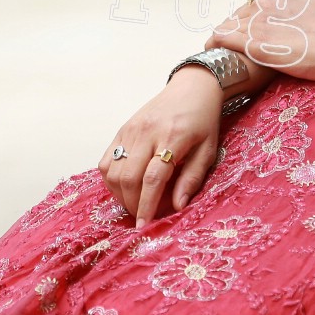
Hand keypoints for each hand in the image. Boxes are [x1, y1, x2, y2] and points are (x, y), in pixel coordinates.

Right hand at [97, 69, 223, 227]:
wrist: (192, 87)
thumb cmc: (203, 120)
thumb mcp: (209, 150)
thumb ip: (192, 178)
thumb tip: (177, 207)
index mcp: (173, 138)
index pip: (153, 178)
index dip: (146, 205)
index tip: (144, 226)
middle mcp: (146, 133)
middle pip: (128, 177)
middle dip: (132, 204)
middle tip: (144, 216)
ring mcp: (130, 130)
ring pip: (112, 171)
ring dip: (119, 194)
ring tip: (135, 202)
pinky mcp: (122, 129)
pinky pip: (106, 160)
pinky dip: (110, 179)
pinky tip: (125, 186)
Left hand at [206, 0, 314, 83]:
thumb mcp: (309, 13)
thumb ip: (292, 16)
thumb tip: (290, 26)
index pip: (247, 10)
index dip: (242, 25)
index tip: (241, 37)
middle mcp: (262, 5)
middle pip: (234, 19)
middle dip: (230, 33)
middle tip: (226, 50)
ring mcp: (257, 23)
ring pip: (225, 28)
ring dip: (220, 42)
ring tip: (217, 55)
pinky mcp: (255, 43)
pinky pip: (224, 40)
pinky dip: (216, 48)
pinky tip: (214, 56)